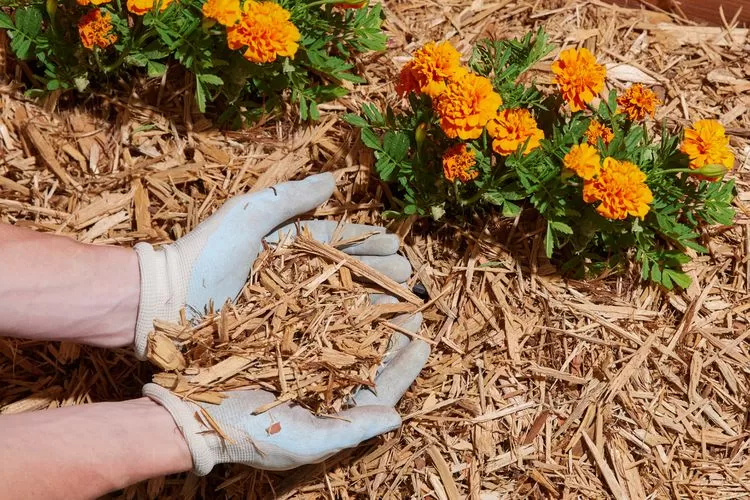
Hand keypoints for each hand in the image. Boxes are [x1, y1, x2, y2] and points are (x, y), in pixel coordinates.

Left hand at [133, 173, 409, 358]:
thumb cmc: (204, 254)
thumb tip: (334, 179)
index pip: (334, 239)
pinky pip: (318, 330)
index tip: (395, 243)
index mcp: (284, 243)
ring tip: (400, 302)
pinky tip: (370, 333)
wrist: (164, 303)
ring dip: (370, 300)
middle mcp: (289, 274)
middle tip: (409, 274)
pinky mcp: (278, 334)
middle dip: (377, 270)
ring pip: (336, 301)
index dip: (365, 241)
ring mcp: (284, 306)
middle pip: (342, 271)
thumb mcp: (247, 215)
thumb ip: (291, 198)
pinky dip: (346, 329)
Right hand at [143, 299, 428, 473]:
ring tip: (390, 284)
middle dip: (392, 329)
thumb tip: (398, 417)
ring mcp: (301, 355)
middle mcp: (322, 378)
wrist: (190, 412)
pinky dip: (332, 295)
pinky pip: (313, 312)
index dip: (406, 365)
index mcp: (333, 407)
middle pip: (368, 351)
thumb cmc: (249, 436)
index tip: (425, 341)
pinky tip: (346, 278)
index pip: (380, 385)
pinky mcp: (279, 334)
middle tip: (415, 303)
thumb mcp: (305, 440)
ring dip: (368, 307)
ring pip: (345, 327)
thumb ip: (352, 429)